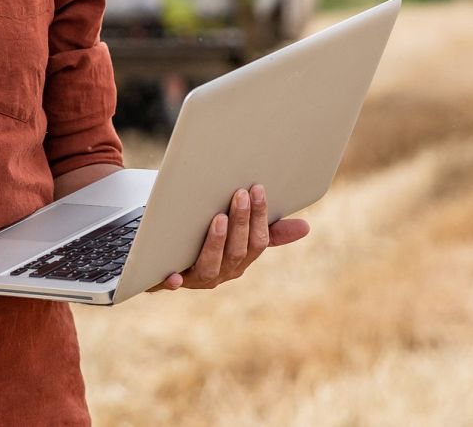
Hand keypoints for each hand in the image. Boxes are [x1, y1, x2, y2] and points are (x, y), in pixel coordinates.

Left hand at [148, 184, 308, 291]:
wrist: (167, 262)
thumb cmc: (211, 243)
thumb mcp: (241, 236)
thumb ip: (270, 232)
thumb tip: (306, 227)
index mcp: (242, 259)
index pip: (258, 241)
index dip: (260, 217)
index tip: (257, 189)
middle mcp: (224, 272)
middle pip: (237, 251)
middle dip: (241, 222)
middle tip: (239, 194)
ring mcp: (198, 278)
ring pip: (211, 265)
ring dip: (216, 242)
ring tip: (218, 218)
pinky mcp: (171, 281)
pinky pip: (172, 283)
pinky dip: (174, 280)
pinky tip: (173, 275)